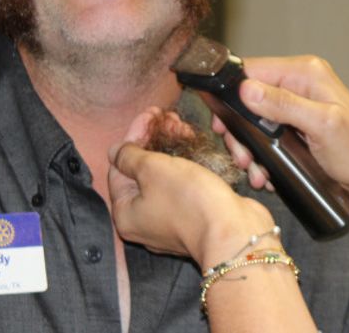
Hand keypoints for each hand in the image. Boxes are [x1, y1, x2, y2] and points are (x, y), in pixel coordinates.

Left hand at [108, 108, 274, 267]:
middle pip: (142, 172)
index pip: (119, 166)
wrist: (233, 232)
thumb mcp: (153, 169)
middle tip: (171, 120)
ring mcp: (169, 222)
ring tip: (186, 130)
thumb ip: (130, 156)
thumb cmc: (190, 201)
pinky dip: (187, 168)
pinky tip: (196, 150)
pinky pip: (183, 188)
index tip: (150, 116)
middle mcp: (143, 222)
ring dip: (173, 151)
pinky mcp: (193, 218)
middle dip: (157, 141)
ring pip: (164, 178)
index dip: (134, 136)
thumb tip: (115, 151)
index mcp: (125, 213)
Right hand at [222, 55, 348, 294]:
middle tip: (241, 155)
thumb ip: (284, 105)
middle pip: (248, 96)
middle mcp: (301, 81)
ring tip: (254, 169)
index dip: (231, 95)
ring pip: (254, 117)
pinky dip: (261, 150)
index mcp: (306, 72)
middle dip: (239, 128)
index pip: (252, 69)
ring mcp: (299, 102)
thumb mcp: (321, 126)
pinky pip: (267, 130)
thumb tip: (247, 90)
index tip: (223, 123)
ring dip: (248, 144)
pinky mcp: (298, 121)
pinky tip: (265, 170)